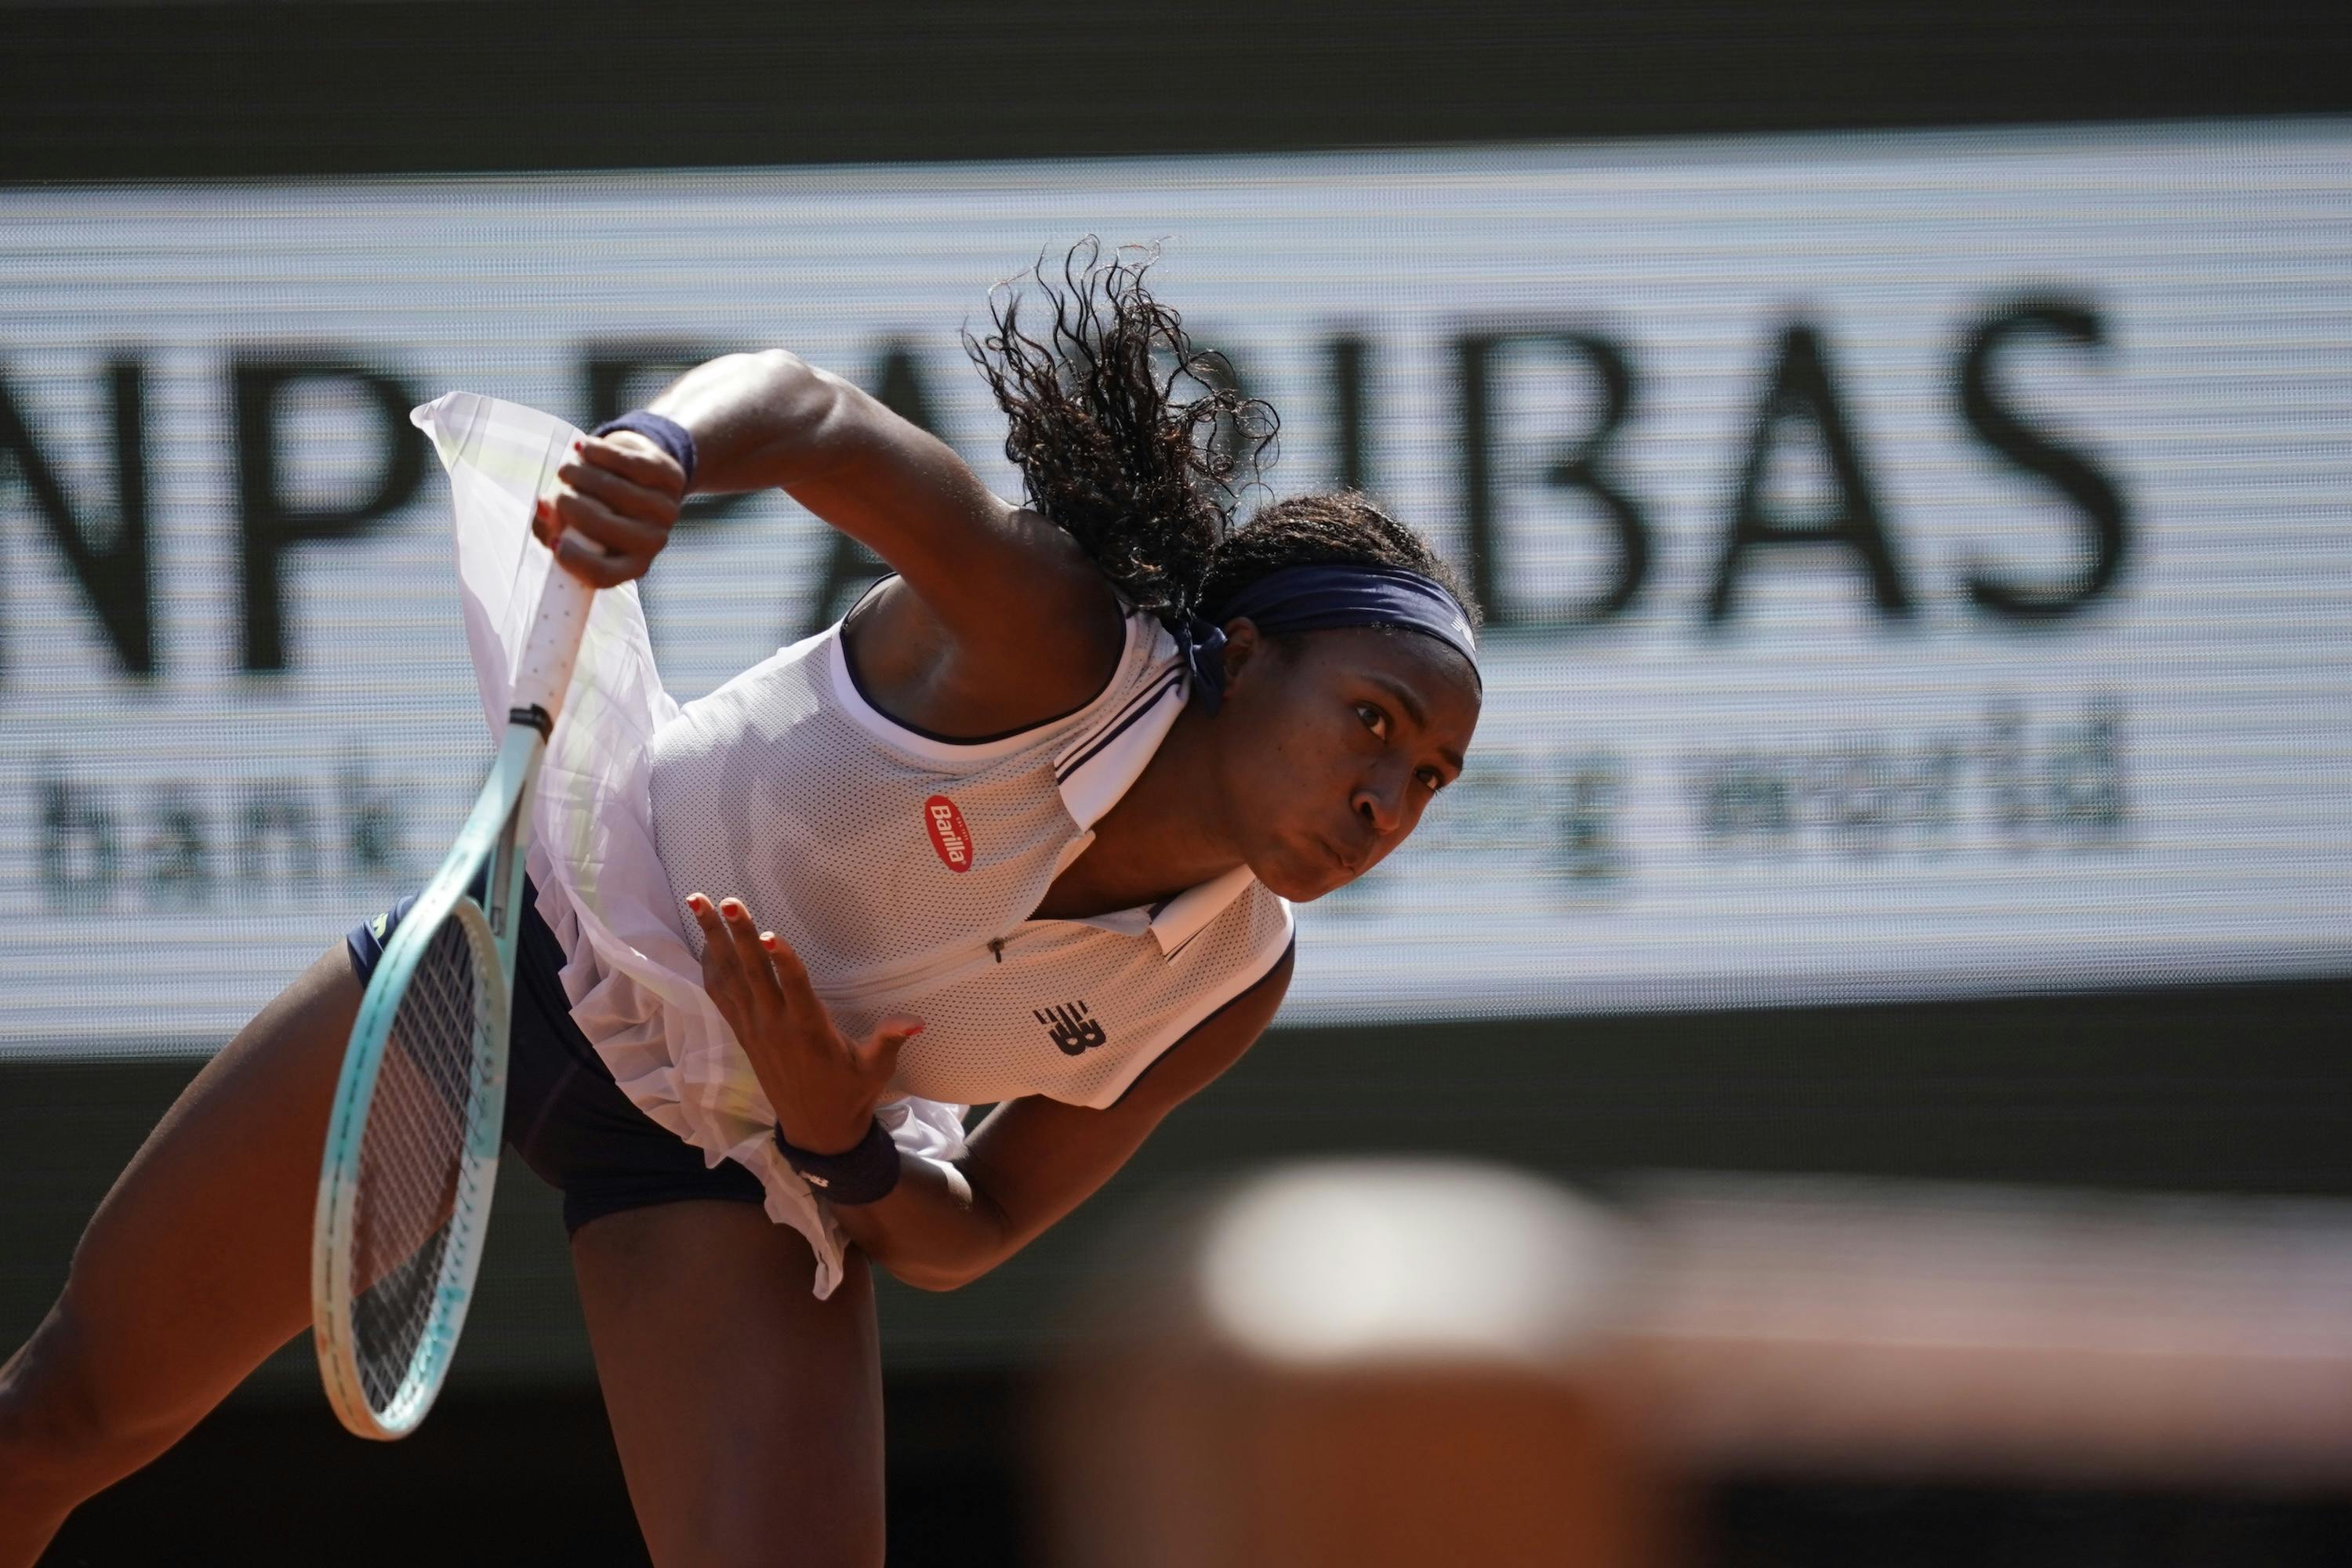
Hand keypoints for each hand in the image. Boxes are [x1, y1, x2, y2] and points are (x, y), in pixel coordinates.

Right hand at [533, 430, 686, 587]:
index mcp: (630, 564)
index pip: (604, 574)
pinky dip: (600, 454)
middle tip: (558, 495)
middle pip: (607, 529)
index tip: (555, 542)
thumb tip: (544, 508)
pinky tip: (584, 449)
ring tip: (567, 470)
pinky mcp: (671, 478)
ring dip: (582, 476)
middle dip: (573, 507)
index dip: (576, 561)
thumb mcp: (574, 525)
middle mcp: (653, 541)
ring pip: (616, 492)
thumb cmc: (598, 508)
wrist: (641, 474)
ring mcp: (666, 510)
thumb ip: (552, 525)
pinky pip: (629, 464)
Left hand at [685, 892, 923, 1154]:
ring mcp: (754, 1029)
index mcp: (809, 1031)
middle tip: (727, 901)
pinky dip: (711, 966)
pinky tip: (705, 940)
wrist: (816, 1131)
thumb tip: (916, 1021)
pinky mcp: (743, 1034)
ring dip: (714, 941)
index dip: (784, 960)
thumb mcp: (876, 1070)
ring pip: (730, 978)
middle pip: (754, 974)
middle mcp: (775, 1026)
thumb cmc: (850, 1094)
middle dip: (740, 936)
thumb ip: (890, 1041)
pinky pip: (721, 995)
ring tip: (699, 904)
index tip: (771, 934)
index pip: (795, 988)